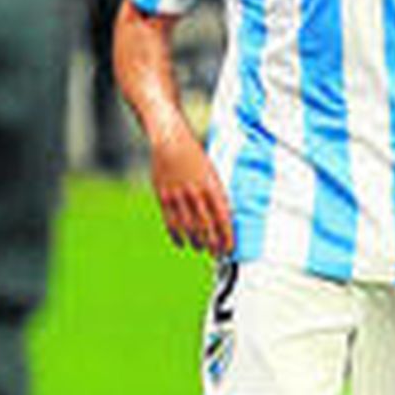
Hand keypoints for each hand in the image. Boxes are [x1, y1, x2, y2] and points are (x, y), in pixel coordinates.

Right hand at [149, 123, 233, 254]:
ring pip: (189, 227)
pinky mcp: (164, 196)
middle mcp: (196, 193)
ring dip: (196, 241)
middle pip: (206, 226)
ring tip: (200, 248)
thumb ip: (216, 195)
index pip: (223, 219)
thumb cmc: (194, 156)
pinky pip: (171, 221)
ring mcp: (179, 195)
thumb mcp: (212, 173)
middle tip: (216, 255)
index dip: (227, 237)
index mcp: (212, 187)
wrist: (170, 140)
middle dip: (213, 244)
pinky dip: (177, 235)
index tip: (229, 249)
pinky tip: (182, 243)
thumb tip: (224, 217)